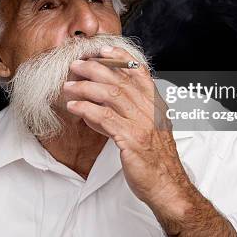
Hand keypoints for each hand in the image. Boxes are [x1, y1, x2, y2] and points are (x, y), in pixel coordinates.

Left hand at [62, 45, 187, 205]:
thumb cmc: (156, 159)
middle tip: (76, 65)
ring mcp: (142, 124)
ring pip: (111, 95)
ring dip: (85, 88)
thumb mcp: (148, 129)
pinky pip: (105, 118)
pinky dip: (86, 109)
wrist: (168, 186)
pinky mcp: (132, 139)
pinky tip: (73, 107)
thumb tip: (99, 103)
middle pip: (120, 80)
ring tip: (68, 86)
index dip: (121, 57)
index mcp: (156, 105)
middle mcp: (151, 110)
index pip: (139, 72)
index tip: (102, 50)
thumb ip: (128, 112)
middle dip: (95, 69)